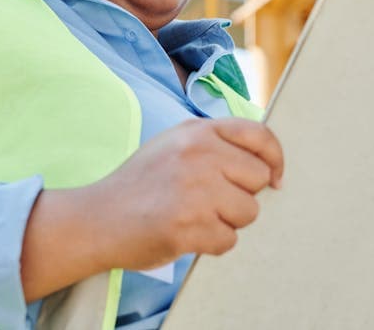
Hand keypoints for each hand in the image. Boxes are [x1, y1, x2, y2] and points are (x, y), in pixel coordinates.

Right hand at [87, 117, 283, 271]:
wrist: (97, 218)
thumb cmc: (141, 184)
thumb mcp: (175, 145)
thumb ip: (216, 145)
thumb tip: (266, 165)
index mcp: (197, 131)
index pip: (259, 135)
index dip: (275, 158)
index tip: (276, 178)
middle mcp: (199, 154)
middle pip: (259, 179)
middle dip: (241, 195)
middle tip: (210, 201)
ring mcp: (194, 190)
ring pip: (248, 212)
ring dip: (227, 221)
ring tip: (195, 216)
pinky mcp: (189, 225)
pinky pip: (228, 240)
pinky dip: (211, 243)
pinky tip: (186, 233)